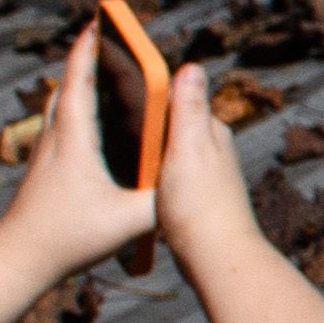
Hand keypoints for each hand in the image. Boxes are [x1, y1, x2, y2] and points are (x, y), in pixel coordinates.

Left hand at [0, 10, 167, 276]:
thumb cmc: (68, 238)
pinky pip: (59, 127)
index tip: (98, 22)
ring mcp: (44, 155)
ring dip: (77, 86)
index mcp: (74, 140)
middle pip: (66, 87)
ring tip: (99, 76)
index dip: (89, 49)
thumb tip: (192, 183)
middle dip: (85, 61)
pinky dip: (74, 111)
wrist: (16, 260)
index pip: (79, 81)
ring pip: (59, 107)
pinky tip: (90, 126)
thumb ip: (162, 201)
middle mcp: (54, 140)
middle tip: (104, 40)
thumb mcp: (127, 222)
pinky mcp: (42, 171)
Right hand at [135, 51, 268, 260]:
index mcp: (210, 131)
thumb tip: (192, 66)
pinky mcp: (195, 198)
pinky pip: (168, 174)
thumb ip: (189, 107)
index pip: (177, 98)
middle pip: (171, 124)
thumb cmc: (200, 203)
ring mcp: (205, 174)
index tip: (117, 87)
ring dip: (147, 148)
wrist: (216, 257)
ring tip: (114, 149)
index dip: (148, 93)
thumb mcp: (189, 148)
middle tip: (107, 118)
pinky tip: (133, 180)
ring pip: (168, 151)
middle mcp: (212, 149)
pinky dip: (151, 172)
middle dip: (145, 121)